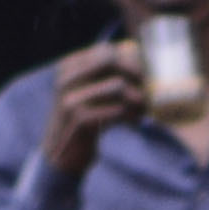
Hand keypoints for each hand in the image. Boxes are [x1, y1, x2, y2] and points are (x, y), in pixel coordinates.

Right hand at [42, 37, 150, 178]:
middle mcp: (66, 78)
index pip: (107, 51)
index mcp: (69, 67)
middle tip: (146, 92)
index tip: (143, 78)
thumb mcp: (91, 93)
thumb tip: (137, 53)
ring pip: (117, 85)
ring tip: (143, 110)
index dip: (130, 61)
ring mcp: (70, 98)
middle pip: (112, 61)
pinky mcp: (79, 119)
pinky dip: (131, 115)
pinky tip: (135, 122)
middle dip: (134, 74)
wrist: (62, 158)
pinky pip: (117, 110)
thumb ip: (107, 75)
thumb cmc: (85, 122)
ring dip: (137, 98)